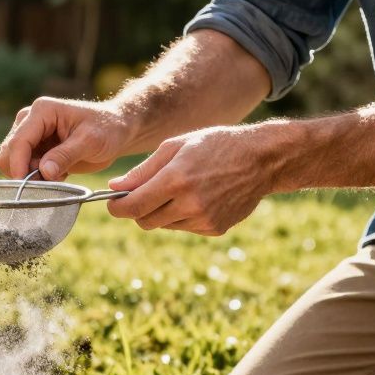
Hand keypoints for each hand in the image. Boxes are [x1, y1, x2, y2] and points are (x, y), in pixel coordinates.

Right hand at [0, 97, 134, 180]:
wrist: (115, 131)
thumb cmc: (107, 130)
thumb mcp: (91, 142)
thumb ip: (66, 155)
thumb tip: (44, 172)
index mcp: (42, 111)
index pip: (18, 141)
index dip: (18, 165)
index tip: (27, 186)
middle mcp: (29, 120)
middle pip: (8, 153)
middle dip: (24, 171)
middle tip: (53, 177)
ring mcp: (29, 134)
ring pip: (12, 163)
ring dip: (31, 175)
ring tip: (59, 173)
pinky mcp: (33, 148)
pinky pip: (23, 168)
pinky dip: (37, 176)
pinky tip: (58, 171)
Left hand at [106, 125, 276, 234]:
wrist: (262, 159)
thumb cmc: (215, 145)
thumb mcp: (176, 147)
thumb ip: (143, 170)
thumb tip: (114, 187)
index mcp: (176, 180)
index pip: (133, 207)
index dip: (117, 207)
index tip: (113, 203)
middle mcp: (189, 204)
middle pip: (145, 221)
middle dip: (137, 210)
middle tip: (143, 194)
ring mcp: (203, 220)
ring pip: (164, 225)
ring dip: (161, 212)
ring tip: (179, 188)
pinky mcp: (214, 229)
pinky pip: (184, 227)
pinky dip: (181, 216)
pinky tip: (198, 196)